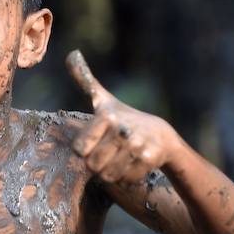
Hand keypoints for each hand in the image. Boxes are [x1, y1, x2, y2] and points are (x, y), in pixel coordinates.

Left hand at [66, 50, 179, 184]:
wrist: (162, 136)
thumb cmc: (124, 118)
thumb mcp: (103, 100)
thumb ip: (84, 80)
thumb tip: (71, 54)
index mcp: (106, 116)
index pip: (79, 149)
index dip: (85, 150)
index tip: (95, 142)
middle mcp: (121, 130)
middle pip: (92, 165)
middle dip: (97, 164)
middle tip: (107, 154)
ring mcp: (137, 145)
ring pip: (108, 175)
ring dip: (111, 172)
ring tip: (118, 159)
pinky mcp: (150, 160)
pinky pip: (125, 180)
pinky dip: (126, 177)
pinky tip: (131, 164)